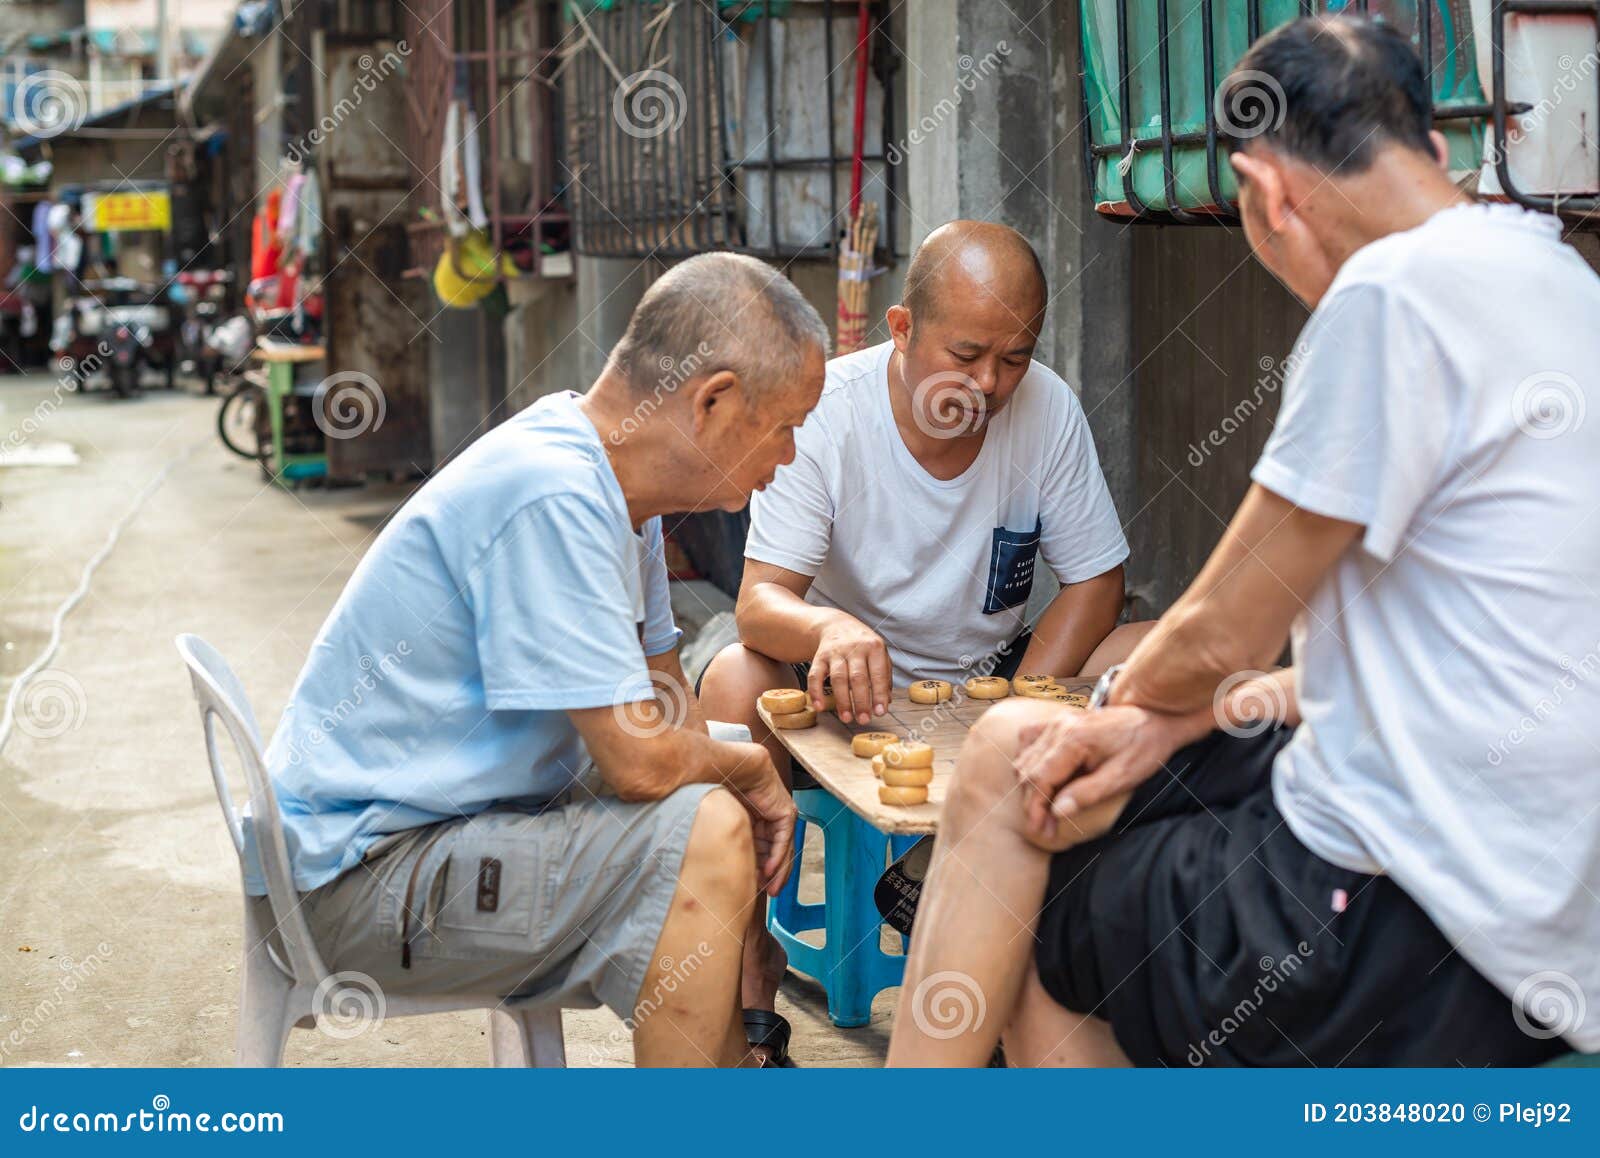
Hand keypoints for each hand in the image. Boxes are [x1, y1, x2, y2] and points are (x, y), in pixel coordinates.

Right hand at [728, 744, 796, 895]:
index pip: (761, 850)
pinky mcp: (786, 812)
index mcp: (755, 819)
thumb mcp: (726, 822)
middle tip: (764, 893)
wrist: (730, 768)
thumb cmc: (720, 788)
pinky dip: (778, 858)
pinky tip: (770, 872)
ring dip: (777, 872)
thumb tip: (719, 860)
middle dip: (770, 875)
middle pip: (774, 853)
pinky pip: (784, 841)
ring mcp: (779, 814)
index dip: (758, 869)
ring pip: (782, 850)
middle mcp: (769, 818)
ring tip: (770, 890)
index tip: (752, 886)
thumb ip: (730, 839)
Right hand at [810, 617, 890, 722]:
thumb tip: (886, 702)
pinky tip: (820, 706)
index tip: (880, 712)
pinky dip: (816, 692)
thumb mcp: (879, 654)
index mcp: (874, 647)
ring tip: (847, 718)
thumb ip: (884, 677)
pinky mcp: (819, 656)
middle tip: (864, 720)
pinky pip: (815, 675)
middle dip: (861, 701)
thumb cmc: (863, 645)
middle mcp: (855, 648)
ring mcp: (836, 652)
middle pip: (858, 678)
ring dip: (842, 701)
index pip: (878, 674)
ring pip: (838, 678)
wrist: (837, 625)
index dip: (879, 694)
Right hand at [1013, 706, 1202, 848]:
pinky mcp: (1058, 722)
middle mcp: (1059, 727)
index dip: (1036, 808)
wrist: (1154, 718)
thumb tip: (1057, 812)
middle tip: (1046, 828)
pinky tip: (1041, 778)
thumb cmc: (1143, 747)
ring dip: (1030, 786)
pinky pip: (1028, 742)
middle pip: (1028, 771)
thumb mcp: (1122, 778)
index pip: (1039, 779)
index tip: (1040, 830)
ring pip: (1024, 758)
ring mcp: (1056, 722)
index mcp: (1073, 739)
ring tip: (1046, 810)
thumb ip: (1087, 794)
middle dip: (1033, 803)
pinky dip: (1028, 763)